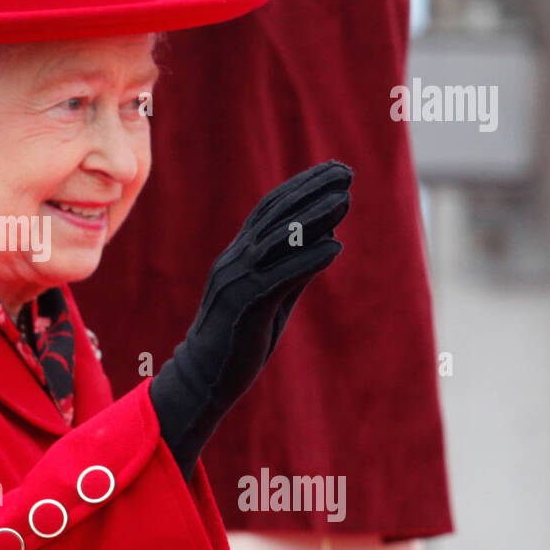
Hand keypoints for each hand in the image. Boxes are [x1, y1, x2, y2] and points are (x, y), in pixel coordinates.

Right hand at [149, 160, 352, 480]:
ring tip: (346, 199)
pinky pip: (279, 276)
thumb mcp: (273, 298)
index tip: (334, 171)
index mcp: (237, 257)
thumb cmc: (238, 341)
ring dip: (314, 216)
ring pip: (277, 239)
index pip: (270, 210)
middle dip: (312, 190)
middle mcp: (233, 262)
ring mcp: (236, 282)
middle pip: (275, 215)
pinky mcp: (244, 306)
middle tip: (346, 172)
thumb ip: (295, 269)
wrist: (203, 378)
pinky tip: (335, 247)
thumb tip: (329, 239)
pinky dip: (308, 259)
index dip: (302, 186)